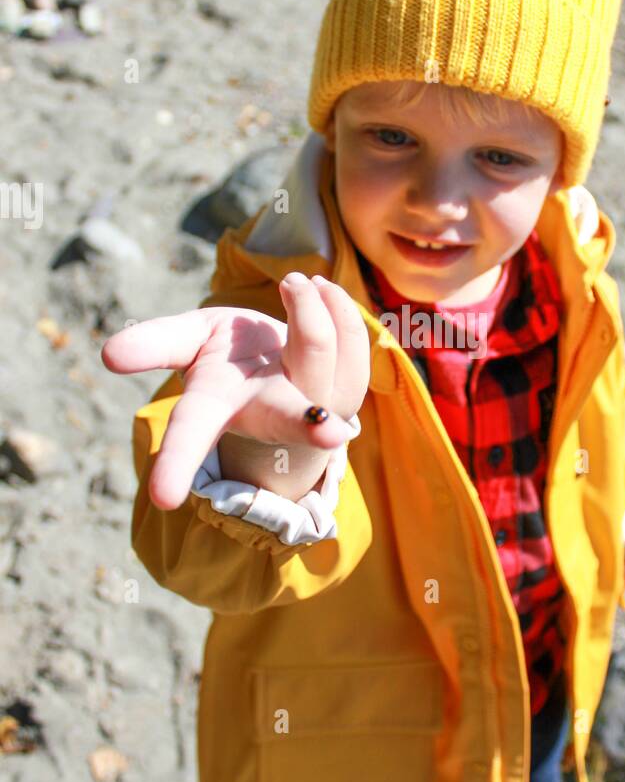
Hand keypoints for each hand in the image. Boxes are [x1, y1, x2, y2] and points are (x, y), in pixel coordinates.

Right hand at [101, 273, 369, 510]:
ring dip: (314, 313)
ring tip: (294, 283)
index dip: (175, 463)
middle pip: (290, 415)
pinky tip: (321, 288)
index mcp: (220, 409)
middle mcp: (270, 411)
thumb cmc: (224, 358)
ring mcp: (315, 401)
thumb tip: (110, 354)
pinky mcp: (347, 384)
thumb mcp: (187, 345)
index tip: (162, 499)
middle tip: (331, 434)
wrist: (275, 366)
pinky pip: (356, 346)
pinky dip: (340, 308)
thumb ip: (155, 345)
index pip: (191, 434)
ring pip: (327, 358)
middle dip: (308, 425)